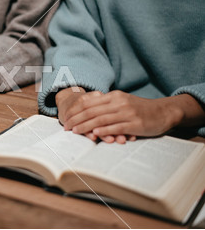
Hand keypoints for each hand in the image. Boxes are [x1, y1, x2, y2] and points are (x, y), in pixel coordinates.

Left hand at [62, 90, 187, 140]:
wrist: (164, 111)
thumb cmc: (140, 109)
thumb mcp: (122, 101)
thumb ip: (107, 105)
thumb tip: (87, 110)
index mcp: (114, 96)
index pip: (89, 102)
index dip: (76, 110)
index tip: (66, 118)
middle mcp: (119, 102)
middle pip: (92, 110)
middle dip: (77, 119)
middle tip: (66, 126)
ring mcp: (127, 113)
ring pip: (101, 119)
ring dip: (86, 126)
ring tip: (75, 131)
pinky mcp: (135, 123)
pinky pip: (116, 126)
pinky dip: (104, 130)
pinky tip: (95, 133)